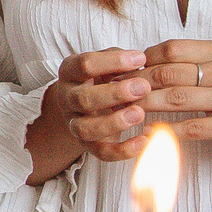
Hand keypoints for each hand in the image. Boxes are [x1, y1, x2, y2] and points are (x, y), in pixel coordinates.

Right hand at [41, 46, 155, 164]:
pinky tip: (144, 140)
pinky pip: (101, 152)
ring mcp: (74, 123)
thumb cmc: (103, 77)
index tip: (141, 59)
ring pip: (85, 129)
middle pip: (82, 98)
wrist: (88, 103)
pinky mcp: (87, 144)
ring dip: (113, 123)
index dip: (113, 61)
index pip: (84, 65)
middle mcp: (67, 98)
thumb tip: (140, 61)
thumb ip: (120, 60)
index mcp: (70, 73)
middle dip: (115, 94)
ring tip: (139, 113)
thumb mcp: (107, 63)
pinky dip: (122, 150)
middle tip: (143, 87)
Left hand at [131, 39, 211, 177]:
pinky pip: (196, 128)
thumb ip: (198, 62)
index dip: (142, 60)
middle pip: (169, 73)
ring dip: (145, 107)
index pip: (171, 49)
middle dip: (136, 84)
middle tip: (110, 96)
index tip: (121, 73)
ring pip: (177, 99)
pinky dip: (169, 132)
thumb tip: (151, 63)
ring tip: (122, 115)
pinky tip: (150, 136)